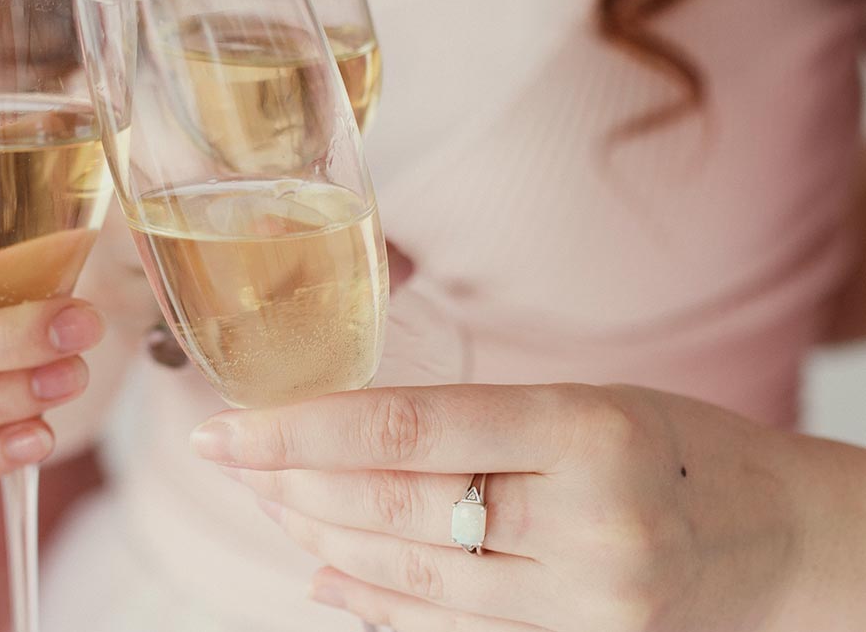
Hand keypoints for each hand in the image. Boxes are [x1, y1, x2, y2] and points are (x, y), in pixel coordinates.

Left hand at [192, 384, 828, 631]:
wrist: (783, 542)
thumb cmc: (677, 449)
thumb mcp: (585, 401)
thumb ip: (468, 424)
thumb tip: (333, 446)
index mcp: (585, 431)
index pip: (404, 431)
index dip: (298, 431)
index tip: (225, 428)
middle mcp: (586, 525)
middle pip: (391, 510)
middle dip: (290, 484)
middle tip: (231, 459)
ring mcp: (584, 606)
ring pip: (406, 578)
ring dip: (318, 540)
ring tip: (267, 504)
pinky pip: (445, 631)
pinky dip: (371, 603)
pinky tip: (321, 575)